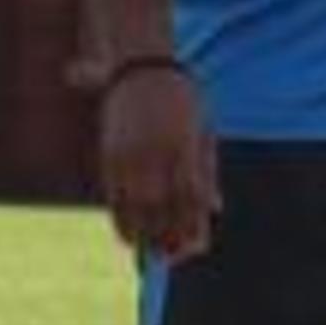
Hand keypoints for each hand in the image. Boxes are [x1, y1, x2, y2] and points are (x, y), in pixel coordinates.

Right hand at [94, 64, 217, 261]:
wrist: (144, 65)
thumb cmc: (182, 98)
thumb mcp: (203, 131)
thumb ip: (207, 171)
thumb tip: (215, 209)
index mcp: (185, 148)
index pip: (191, 200)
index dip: (193, 228)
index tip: (196, 248)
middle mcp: (157, 154)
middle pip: (164, 211)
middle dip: (170, 239)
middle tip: (173, 259)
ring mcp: (131, 156)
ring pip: (137, 209)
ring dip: (145, 237)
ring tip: (151, 254)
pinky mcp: (110, 156)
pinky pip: (114, 198)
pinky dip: (121, 221)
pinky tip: (129, 238)